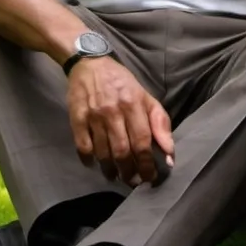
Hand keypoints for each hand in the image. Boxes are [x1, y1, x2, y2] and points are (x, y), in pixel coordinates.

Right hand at [66, 57, 173, 186]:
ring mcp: (93, 116)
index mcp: (134, 104)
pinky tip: (95, 165)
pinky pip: (82, 147)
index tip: (151, 177)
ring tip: (117, 176)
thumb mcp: (146, 97)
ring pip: (103, 153)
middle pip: (122, 151)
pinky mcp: (76, 119)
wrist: (90, 64)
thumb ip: (160, 122)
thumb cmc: (122, 83)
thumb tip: (169, 153)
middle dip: (130, 172)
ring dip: (111, 170)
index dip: (147, 163)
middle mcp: (113, 111)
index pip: (143, 141)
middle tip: (134, 181)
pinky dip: (89, 160)